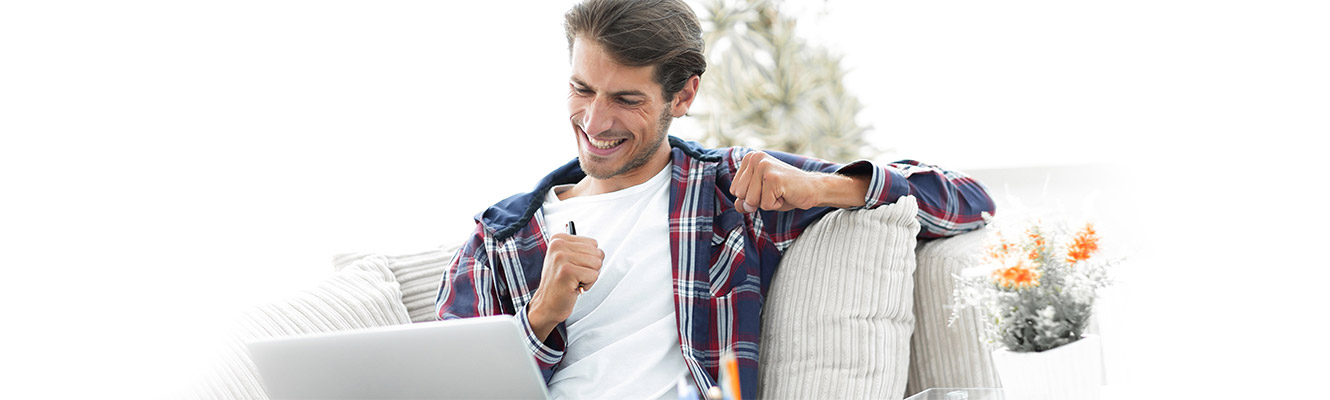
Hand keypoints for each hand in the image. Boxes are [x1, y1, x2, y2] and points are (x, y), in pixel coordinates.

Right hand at [527, 233, 602, 340]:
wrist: (547, 304)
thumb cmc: (560, 284)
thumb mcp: (568, 260)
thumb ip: (582, 250)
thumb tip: (600, 251)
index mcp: (558, 239)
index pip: (593, 243)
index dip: (589, 259)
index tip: (574, 267)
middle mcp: (558, 245)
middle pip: (597, 252)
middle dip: (591, 268)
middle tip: (575, 276)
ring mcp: (561, 257)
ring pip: (597, 263)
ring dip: (589, 276)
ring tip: (574, 281)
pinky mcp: (566, 271)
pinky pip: (593, 275)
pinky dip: (588, 285)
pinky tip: (574, 286)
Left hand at [730, 151, 869, 212]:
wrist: (812, 189)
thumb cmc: (785, 192)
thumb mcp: (760, 196)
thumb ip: (744, 200)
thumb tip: (738, 205)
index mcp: (749, 158)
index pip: (734, 190)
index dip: (751, 197)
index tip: (767, 189)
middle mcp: (755, 158)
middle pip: (740, 195)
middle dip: (757, 201)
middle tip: (774, 191)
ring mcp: (763, 166)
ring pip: (750, 201)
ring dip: (766, 203)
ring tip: (779, 192)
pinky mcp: (772, 178)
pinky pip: (764, 205)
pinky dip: (776, 205)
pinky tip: (785, 194)